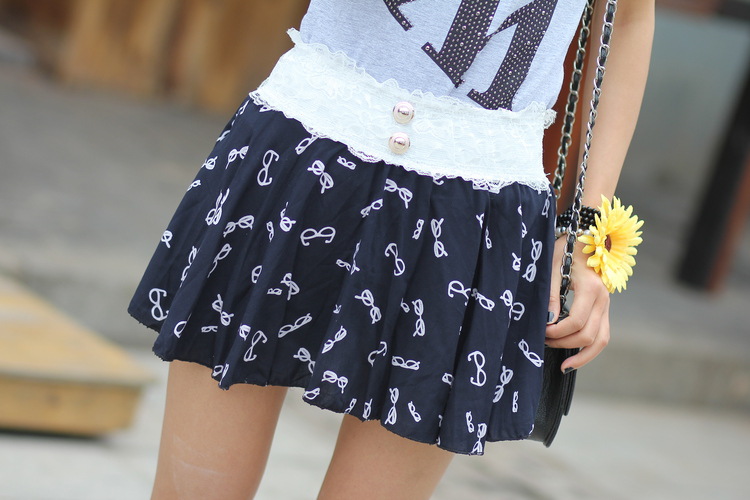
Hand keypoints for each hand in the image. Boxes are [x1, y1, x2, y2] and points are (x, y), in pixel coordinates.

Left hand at [545, 236, 610, 371]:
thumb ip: (551, 294)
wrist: (585, 238)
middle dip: (564, 343)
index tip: (540, 331)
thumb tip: (549, 322)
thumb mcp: (552, 267)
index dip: (557, 332)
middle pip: (589, 335)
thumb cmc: (566, 249)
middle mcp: (604, 299)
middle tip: (543, 341)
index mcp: (592, 288)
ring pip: (602, 340)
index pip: (576, 322)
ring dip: (582, 354)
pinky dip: (589, 349)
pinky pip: (602, 334)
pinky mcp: (604, 309)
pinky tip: (573, 358)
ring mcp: (606, 305)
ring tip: (563, 365)